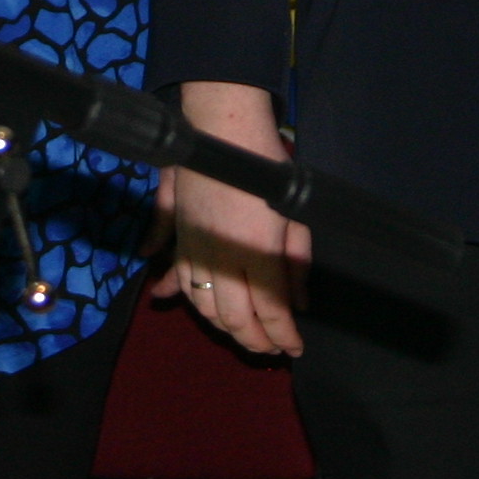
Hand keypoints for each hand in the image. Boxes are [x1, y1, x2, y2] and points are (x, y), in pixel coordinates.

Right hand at [149, 81, 310, 356]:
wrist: (221, 130)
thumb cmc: (267, 166)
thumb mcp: (294, 215)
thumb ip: (296, 262)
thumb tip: (299, 303)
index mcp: (257, 250)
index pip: (271, 309)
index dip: (285, 336)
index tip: (296, 349)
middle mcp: (223, 256)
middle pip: (234, 318)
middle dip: (255, 341)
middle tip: (273, 349)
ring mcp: (196, 249)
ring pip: (205, 306)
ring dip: (225, 327)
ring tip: (246, 333)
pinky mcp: (180, 238)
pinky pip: (183, 282)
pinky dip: (193, 302)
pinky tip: (209, 311)